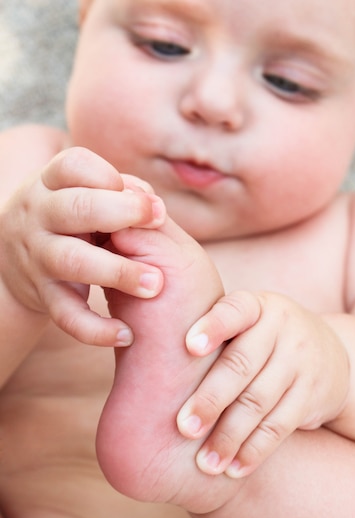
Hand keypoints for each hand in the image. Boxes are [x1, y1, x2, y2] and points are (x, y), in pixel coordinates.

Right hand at [0, 147, 165, 345]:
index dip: (110, 176)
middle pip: (77, 208)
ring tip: (154, 284)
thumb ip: (118, 192)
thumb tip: (153, 203)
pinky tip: (126, 334)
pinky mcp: (43, 296)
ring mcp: (38, 257)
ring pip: (73, 261)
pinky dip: (96, 329)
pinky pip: (67, 315)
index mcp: (50, 184)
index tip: (148, 199)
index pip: (74, 166)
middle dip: (122, 213)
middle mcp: (39, 216)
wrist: (13, 260)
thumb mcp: (79, 194)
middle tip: (160, 221)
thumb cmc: (66, 219)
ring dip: (117, 272)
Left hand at [177, 290, 349, 476]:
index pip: (234, 310)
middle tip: (183, 428)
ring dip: (230, 436)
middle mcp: (282, 327)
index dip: (213, 326)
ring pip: (260, 401)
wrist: (330, 354)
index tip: (189, 346)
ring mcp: (301, 360)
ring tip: (205, 463)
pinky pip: (280, 424)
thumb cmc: (263, 339)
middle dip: (211, 399)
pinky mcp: (313, 393)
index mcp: (256, 306)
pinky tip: (235, 469)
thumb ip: (212, 332)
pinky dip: (255, 450)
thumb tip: (140, 350)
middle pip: (241, 365)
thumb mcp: (247, 322)